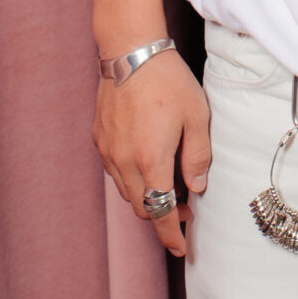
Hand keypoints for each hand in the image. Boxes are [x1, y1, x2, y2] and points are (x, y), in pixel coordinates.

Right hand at [93, 49, 211, 256]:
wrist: (131, 50)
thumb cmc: (168, 81)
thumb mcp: (197, 117)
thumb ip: (198, 156)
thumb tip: (196, 188)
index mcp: (151, 160)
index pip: (160, 212)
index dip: (170, 235)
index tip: (180, 248)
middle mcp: (124, 161)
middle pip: (142, 206)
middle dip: (162, 214)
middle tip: (186, 207)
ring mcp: (108, 150)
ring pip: (126, 190)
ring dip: (146, 195)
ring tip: (169, 182)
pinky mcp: (99, 137)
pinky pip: (115, 170)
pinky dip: (132, 176)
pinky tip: (147, 160)